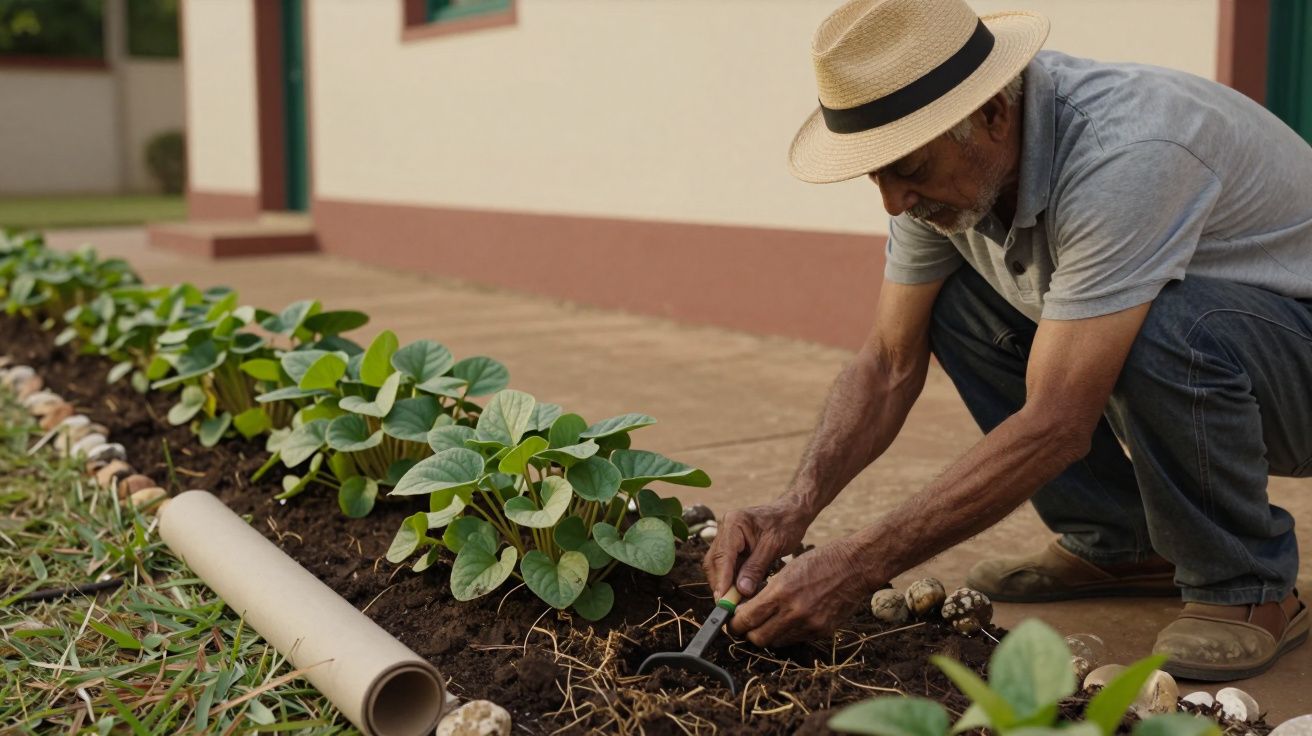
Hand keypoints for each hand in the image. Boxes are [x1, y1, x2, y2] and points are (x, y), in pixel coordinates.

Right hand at [703, 501, 810, 598]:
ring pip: (718, 566)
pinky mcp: (731, 546)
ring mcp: (726, 537)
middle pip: (714, 562)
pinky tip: (740, 593)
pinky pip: (727, 566)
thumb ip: (756, 567)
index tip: (723, 601)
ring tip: (735, 603)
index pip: (723, 556)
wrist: (791, 513)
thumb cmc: (785, 525)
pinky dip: (732, 580)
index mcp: (734, 523)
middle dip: (720, 585)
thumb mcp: (773, 546)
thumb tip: (742, 591)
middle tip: (728, 607)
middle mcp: (725, 529)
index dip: (722, 580)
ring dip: (725, 584)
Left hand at [727, 540, 871, 646]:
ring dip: (766, 634)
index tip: (731, 620)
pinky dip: (786, 633)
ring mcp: (809, 625)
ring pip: (775, 642)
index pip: (746, 619)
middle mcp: (794, 612)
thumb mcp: (787, 570)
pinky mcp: (821, 631)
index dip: (734, 623)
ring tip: (766, 621)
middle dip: (747, 633)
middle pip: (757, 638)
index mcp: (781, 592)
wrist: (855, 567)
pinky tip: (787, 620)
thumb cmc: (820, 561)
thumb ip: (767, 591)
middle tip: (745, 625)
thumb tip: (745, 608)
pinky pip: (795, 640)